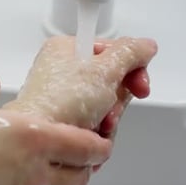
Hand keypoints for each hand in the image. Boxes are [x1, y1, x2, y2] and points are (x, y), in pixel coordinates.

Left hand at [4, 36, 157, 132]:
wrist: (41, 138)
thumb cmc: (61, 101)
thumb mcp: (104, 69)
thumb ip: (131, 52)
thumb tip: (144, 46)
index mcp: (65, 49)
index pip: (111, 51)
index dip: (130, 68)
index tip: (138, 83)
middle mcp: (62, 72)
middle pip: (110, 82)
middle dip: (117, 100)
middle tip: (110, 107)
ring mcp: (63, 99)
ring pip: (104, 107)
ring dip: (108, 118)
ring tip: (97, 124)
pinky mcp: (64, 122)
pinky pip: (93, 124)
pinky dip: (97, 131)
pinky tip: (90, 134)